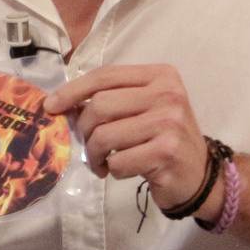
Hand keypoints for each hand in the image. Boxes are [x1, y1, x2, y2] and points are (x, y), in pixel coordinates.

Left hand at [45, 64, 212, 213]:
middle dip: (85, 131)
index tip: (51, 106)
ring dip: (94, 155)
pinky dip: (112, 170)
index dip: (72, 90)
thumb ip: (109, 99)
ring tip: (102, 162)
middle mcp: (168, 94)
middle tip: (90, 146)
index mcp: (160, 76)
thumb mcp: (141, 108)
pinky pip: (118, 162)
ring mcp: (170, 123)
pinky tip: (122, 171)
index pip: (104, 76)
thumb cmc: (162, 138)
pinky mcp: (167, 153)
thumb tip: (60, 103)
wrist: (198, 174)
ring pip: (105, 136)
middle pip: (100, 106)